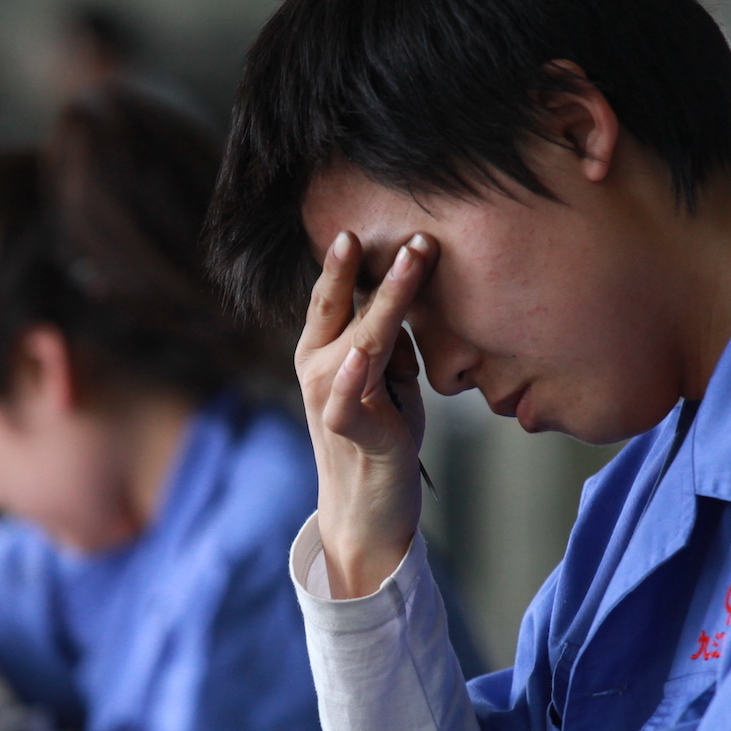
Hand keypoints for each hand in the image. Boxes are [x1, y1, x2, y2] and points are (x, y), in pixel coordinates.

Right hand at [296, 230, 432, 597]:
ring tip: (413, 260)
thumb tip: (408, 300)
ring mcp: (327, 396)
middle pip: (343, 303)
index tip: (387, 218)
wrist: (363, 512)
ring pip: (359, 336)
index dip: (360, 255)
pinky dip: (352, 374)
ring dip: (387, 297)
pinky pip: (345, 396)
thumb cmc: (379, 440)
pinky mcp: (345, 429)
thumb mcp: (389, 381)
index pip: (340, 291)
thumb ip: (391, 342)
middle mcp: (317, 365)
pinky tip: (361, 351)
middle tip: (406, 225)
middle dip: (370, 262)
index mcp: (324, 349)